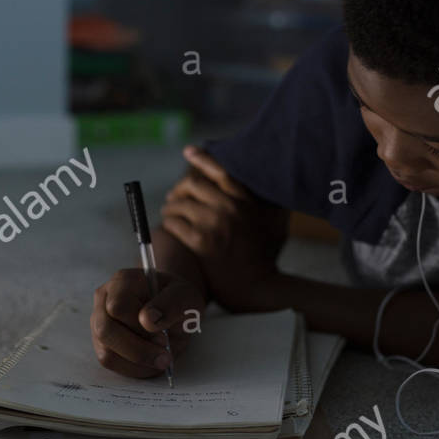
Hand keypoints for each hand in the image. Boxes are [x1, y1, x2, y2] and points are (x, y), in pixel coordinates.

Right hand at [92, 268, 206, 377]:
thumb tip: (147, 320)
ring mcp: (99, 323)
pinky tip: (152, 362)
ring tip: (162, 358)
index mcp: (122, 282)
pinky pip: (111, 364)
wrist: (172, 309)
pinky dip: (135, 369)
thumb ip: (171, 304)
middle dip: (138, 350)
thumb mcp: (186, 296)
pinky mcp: (102, 344)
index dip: (139, 327)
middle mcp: (103, 301)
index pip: (118, 307)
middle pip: (105, 331)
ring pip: (106, 353)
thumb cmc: (176, 300)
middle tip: (165, 355)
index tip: (163, 336)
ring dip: (138, 363)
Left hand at [159, 145, 286, 311]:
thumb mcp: (269, 221)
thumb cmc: (263, 256)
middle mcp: (230, 207)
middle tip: (174, 198)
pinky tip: (170, 228)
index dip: (202, 158)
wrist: (258, 287)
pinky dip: (168, 224)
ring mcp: (215, 224)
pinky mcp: (201, 242)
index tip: (189, 151)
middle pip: (192, 185)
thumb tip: (235, 185)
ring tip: (168, 214)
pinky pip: (174, 224)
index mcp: (246, 200)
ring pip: (179, 204)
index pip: (220, 170)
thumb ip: (253, 201)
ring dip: (169, 208)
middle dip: (179, 190)